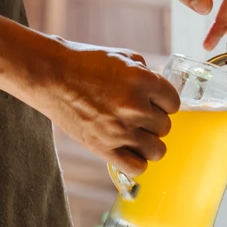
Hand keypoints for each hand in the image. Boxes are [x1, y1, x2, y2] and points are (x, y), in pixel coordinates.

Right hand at [18, 36, 179, 175]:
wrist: (52, 76)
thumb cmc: (87, 63)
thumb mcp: (124, 58)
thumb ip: (148, 76)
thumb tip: (161, 94)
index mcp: (143, 81)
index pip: (174, 103)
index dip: (163, 102)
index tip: (152, 102)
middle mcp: (135, 107)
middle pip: (165, 127)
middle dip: (154, 121)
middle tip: (137, 116)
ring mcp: (120, 130)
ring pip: (157, 150)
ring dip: (149, 143)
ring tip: (136, 135)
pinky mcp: (103, 148)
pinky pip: (136, 168)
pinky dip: (136, 162)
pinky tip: (128, 150)